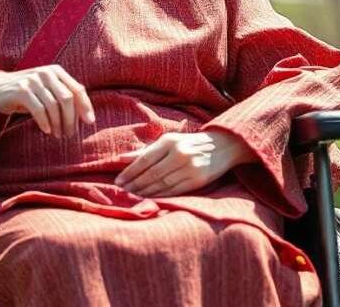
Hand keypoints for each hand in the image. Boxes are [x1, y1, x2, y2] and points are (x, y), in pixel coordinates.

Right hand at [0, 65, 94, 136]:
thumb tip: (87, 116)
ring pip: (53, 106)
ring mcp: (33, 80)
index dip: (85, 106)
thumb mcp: (48, 90)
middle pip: (67, 99)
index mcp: (56, 71)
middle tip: (70, 134)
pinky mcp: (21, 90)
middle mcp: (46, 73)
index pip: (77, 89)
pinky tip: (47, 130)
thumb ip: (65, 96)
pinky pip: (39, 109)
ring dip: (58, 124)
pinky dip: (45, 122)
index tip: (90, 122)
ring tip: (58, 134)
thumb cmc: (29, 93)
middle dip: (71, 119)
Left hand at [115, 130, 254, 196]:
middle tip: (121, 192)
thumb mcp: (169, 141)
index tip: (118, 181)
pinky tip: (149, 199)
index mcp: (169, 141)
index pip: (144, 159)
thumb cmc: (189, 143)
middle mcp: (178, 153)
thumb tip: (121, 158)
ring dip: (144, 192)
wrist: (221, 145)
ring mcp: (188, 167)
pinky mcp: (197, 180)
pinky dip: (160, 196)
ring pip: (161, 184)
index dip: (130, 172)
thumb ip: (145, 150)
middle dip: (134, 184)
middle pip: (151, 173)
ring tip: (132, 197)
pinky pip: (174, 191)